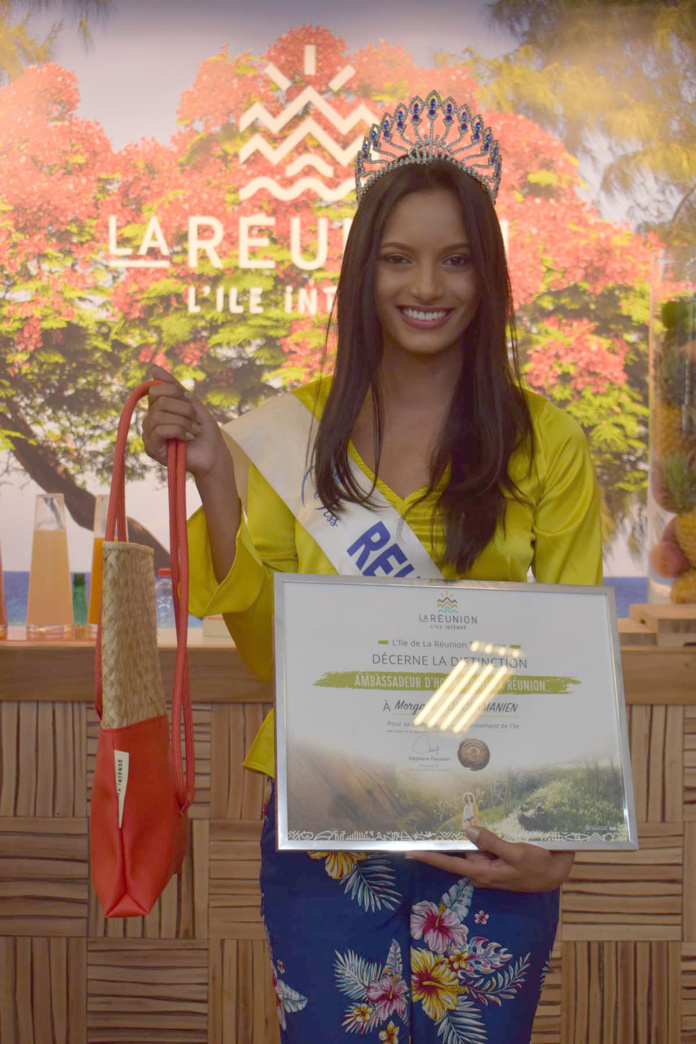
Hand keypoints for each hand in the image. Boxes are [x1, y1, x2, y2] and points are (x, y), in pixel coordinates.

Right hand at [142, 365, 227, 480]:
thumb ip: (173, 386)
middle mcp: (150, 420)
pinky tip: (188, 438)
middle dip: (183, 409)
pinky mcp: (151, 449)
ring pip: (159, 416)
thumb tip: (152, 368)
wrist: (214, 456)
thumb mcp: (192, 403)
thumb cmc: (204, 431)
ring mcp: (149, 435)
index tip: (190, 401)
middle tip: (195, 420)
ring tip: (194, 431)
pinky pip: (159, 430)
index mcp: (158, 408)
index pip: (155, 389)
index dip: (174, 391)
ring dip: (183, 421)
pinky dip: (178, 431)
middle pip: (158, 402)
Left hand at [406, 826, 573, 892]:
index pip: (449, 865)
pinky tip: (468, 824)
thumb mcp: (516, 853)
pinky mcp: (494, 860)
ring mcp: (486, 866)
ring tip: (444, 818)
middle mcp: (480, 871)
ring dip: (457, 837)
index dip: (428, 857)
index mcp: (482, 872)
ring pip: (466, 849)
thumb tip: (467, 830)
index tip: (409, 852)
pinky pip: (477, 848)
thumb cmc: (537, 865)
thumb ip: (492, 842)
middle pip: (454, 855)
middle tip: (422, 825)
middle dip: (439, 842)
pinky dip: (472, 837)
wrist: (555, 873)